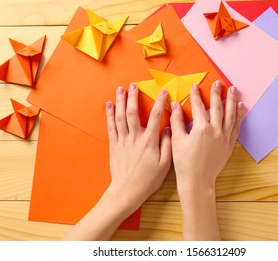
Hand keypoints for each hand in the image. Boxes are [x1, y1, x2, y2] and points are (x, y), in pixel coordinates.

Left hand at [105, 83, 171, 212]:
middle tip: (133, 85)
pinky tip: (109, 105)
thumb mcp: (165, 165)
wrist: (127, 191)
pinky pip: (111, 126)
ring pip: (120, 116)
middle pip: (134, 112)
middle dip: (133, 97)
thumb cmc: (148, 180)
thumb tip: (168, 129)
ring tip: (120, 89)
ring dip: (120, 101)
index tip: (163, 91)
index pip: (156, 116)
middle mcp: (135, 137)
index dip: (160, 102)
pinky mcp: (114, 145)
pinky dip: (109, 115)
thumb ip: (167, 145)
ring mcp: (123, 140)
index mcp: (149, 141)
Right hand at [170, 80, 243, 239]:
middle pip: (217, 107)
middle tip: (218, 83)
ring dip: (232, 101)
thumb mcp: (177, 140)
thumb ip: (177, 121)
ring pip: (230, 115)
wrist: (197, 181)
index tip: (195, 87)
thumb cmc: (184, 162)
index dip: (196, 96)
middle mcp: (215, 130)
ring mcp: (225, 137)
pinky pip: (236, 127)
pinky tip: (240, 107)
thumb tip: (174, 105)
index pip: (198, 107)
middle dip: (217, 93)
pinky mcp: (229, 145)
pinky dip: (239, 116)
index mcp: (201, 128)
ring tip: (233, 89)